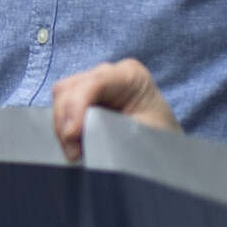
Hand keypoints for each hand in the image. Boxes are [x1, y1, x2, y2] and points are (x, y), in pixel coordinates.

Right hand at [49, 60, 180, 161]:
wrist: (165, 147)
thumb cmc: (159, 139)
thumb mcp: (142, 134)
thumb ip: (111, 131)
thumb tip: (77, 137)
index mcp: (131, 76)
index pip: (94, 82)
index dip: (77, 106)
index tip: (72, 135)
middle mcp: (109, 74)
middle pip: (70, 88)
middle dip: (65, 120)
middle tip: (74, 152)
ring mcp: (94, 84)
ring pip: (61, 97)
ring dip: (62, 125)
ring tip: (75, 152)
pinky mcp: (84, 98)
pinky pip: (62, 108)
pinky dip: (63, 127)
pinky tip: (74, 144)